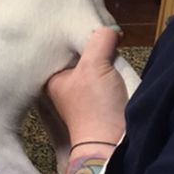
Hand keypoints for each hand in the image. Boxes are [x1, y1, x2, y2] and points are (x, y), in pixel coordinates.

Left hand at [46, 27, 127, 148]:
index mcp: (53, 77)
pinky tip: (119, 71)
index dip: (81, 36)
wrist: (111, 143)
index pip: (65, 47)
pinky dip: (114, 73)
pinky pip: (107, 78)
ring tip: (116, 56)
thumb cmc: (95, 107)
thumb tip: (110, 30)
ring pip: (96, 66)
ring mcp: (82, 95)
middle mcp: (65, 86)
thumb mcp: (94, 65)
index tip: (97, 32)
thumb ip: (99, 41)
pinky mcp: (100, 102)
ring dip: (108, 61)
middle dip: (97, 49)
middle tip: (110, 44)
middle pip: (83, 55)